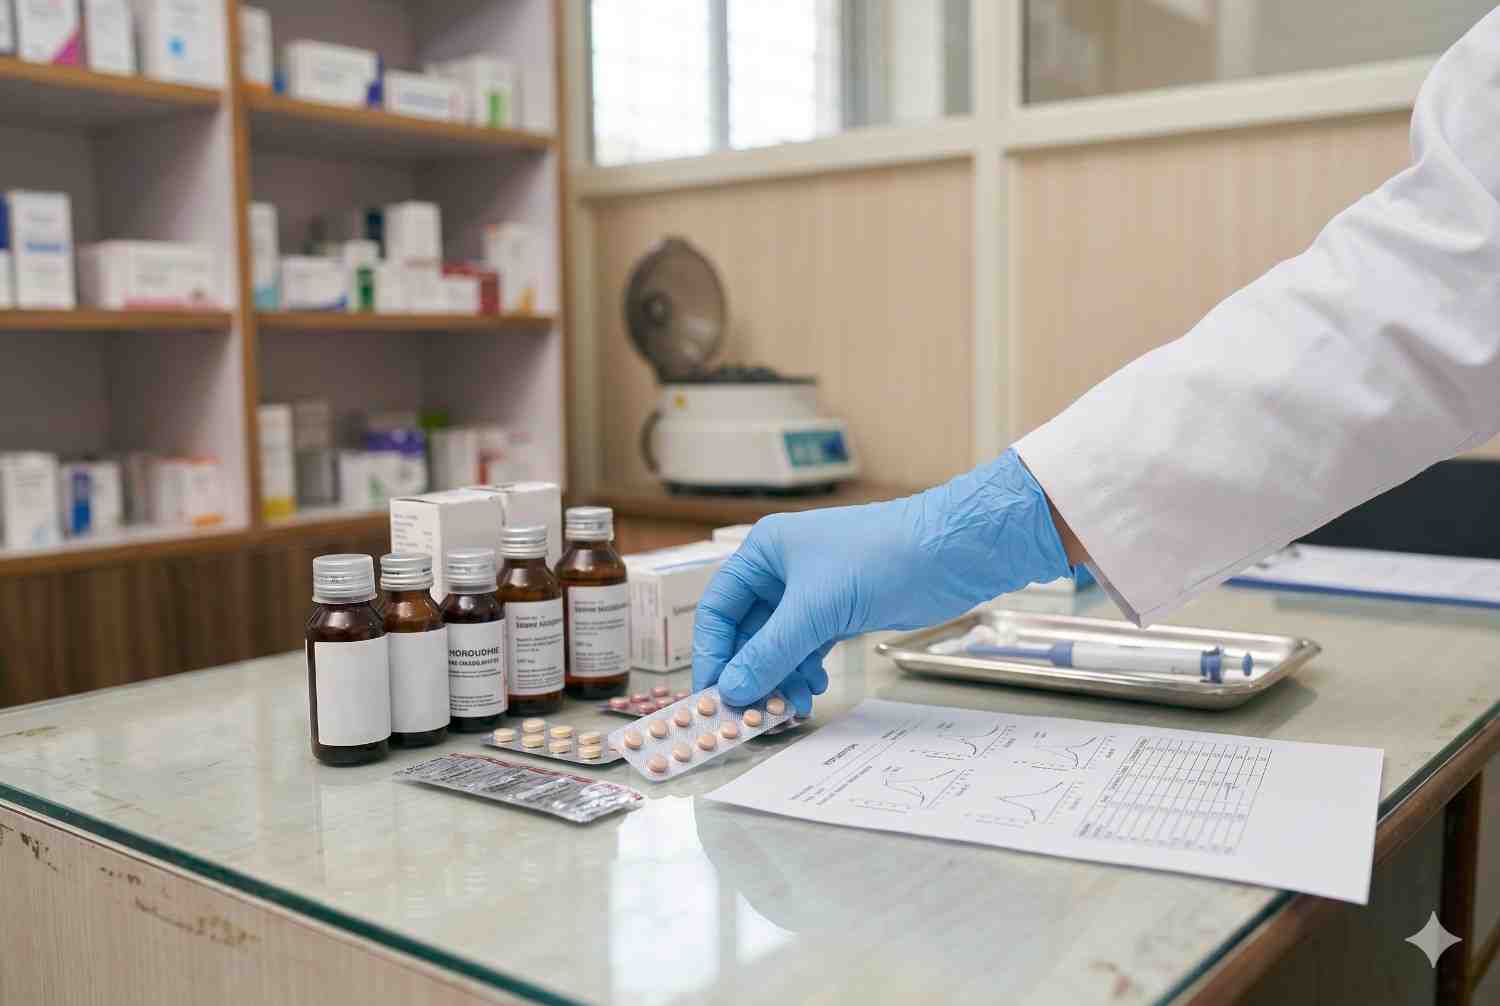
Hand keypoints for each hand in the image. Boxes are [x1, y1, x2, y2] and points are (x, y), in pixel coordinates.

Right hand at [692, 448, 1070, 711]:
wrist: (950, 553)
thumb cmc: (881, 558)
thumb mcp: (817, 609)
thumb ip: (770, 652)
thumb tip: (732, 691)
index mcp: (765, 553)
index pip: (718, 609)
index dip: (712, 653)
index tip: (711, 695)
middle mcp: (782, 571)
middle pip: (747, 632)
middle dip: (751, 672)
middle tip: (749, 713)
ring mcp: (812, 593)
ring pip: (778, 646)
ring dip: (780, 679)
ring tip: (790, 708)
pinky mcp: (839, 611)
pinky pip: (806, 649)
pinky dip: (805, 672)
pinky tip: (814, 690)